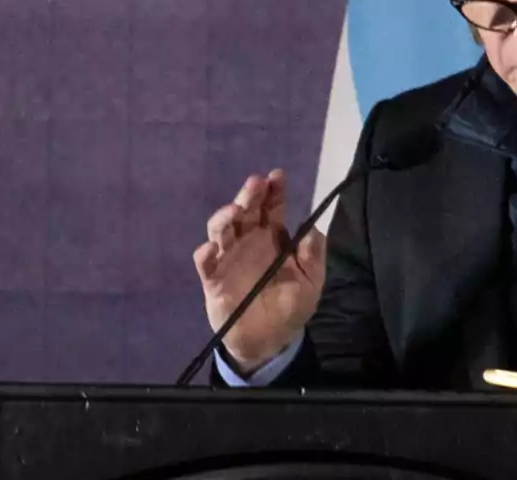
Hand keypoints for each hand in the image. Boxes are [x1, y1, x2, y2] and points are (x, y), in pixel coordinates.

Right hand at [192, 170, 324, 372]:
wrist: (270, 340)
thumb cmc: (292, 305)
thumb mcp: (312, 280)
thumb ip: (313, 255)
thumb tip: (311, 228)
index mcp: (273, 238)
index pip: (272, 207)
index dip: (274, 190)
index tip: (277, 176)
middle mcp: (249, 242)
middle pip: (245, 211)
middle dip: (248, 195)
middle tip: (255, 184)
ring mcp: (229, 259)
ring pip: (221, 230)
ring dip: (224, 217)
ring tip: (234, 210)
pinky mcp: (213, 280)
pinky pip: (204, 263)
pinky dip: (204, 253)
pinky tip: (211, 248)